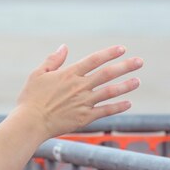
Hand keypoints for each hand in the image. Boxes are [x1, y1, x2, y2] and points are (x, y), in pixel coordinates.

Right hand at [15, 45, 142, 138]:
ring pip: (110, 92)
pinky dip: (118, 107)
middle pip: (107, 74)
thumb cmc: (30, 98)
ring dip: (125, 86)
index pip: (94, 60)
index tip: (122, 48)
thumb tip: (64, 47)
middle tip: (139, 61)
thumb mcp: (38, 74)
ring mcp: (84, 103)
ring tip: (137, 80)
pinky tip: (128, 103)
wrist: (30, 123)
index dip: (109, 53)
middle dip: (125, 66)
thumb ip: (53, 60)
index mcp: (69, 74)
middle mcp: (80, 87)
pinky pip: (105, 111)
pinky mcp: (85, 118)